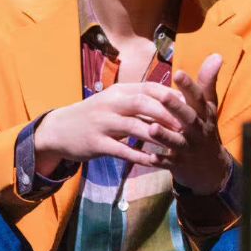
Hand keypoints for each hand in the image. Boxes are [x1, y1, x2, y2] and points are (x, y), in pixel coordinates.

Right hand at [33, 81, 192, 175]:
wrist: (60, 130)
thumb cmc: (96, 116)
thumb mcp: (115, 102)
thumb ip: (140, 101)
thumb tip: (172, 99)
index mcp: (119, 91)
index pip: (148, 88)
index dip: (170, 95)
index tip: (190, 105)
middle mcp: (110, 103)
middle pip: (142, 103)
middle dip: (166, 114)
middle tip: (188, 125)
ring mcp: (102, 123)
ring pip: (133, 127)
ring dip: (156, 136)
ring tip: (176, 145)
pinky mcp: (95, 143)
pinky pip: (121, 150)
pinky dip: (139, 156)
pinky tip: (154, 162)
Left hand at [164, 53, 230, 194]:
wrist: (211, 169)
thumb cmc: (205, 130)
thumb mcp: (208, 107)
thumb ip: (208, 82)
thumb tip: (217, 54)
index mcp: (203, 114)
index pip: (197, 97)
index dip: (189, 86)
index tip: (178, 72)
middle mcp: (198, 130)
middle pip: (188, 118)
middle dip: (176, 108)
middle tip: (163, 96)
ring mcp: (189, 148)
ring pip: (176, 141)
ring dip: (165, 136)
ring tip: (152, 128)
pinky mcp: (179, 165)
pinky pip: (168, 163)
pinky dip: (159, 160)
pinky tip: (147, 157)